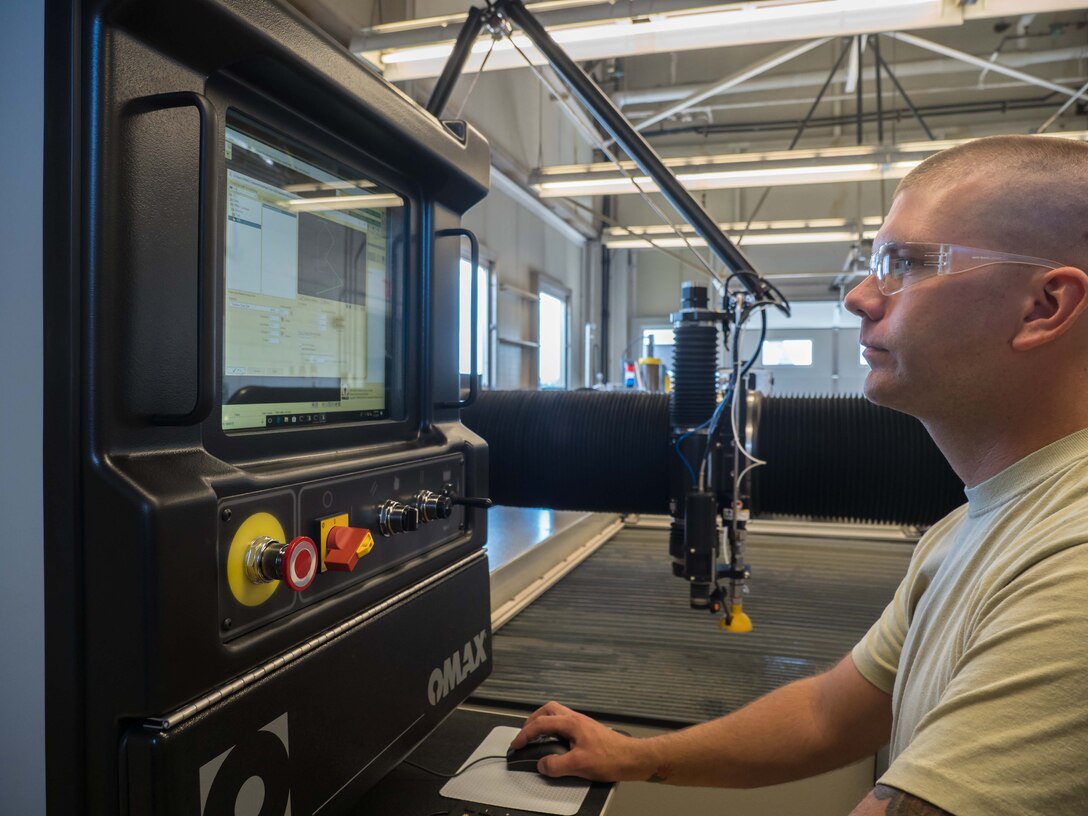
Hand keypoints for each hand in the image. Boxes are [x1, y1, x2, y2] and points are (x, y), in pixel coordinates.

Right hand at [509, 701, 651, 781]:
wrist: (632, 758)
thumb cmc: (610, 758)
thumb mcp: (578, 765)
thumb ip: (556, 765)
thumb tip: (541, 765)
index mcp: (571, 723)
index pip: (541, 723)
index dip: (525, 734)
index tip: (516, 744)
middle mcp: (575, 719)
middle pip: (548, 709)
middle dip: (533, 720)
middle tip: (525, 734)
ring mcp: (582, 723)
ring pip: (557, 714)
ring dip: (544, 722)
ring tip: (537, 737)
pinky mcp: (587, 730)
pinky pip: (564, 723)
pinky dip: (554, 729)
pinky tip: (555, 742)